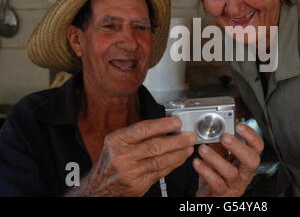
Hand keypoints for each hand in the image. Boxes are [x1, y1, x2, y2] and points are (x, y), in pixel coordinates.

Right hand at [66, 117, 195, 196]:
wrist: (98, 188)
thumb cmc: (111, 161)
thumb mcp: (117, 143)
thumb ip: (137, 134)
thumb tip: (164, 125)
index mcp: (117, 141)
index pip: (142, 129)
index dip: (162, 125)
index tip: (176, 122)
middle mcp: (122, 156)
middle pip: (155, 146)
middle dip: (176, 140)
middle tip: (189, 136)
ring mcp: (130, 172)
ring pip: (160, 161)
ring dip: (178, 153)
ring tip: (189, 147)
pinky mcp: (138, 185)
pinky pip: (160, 173)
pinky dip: (173, 164)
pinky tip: (180, 158)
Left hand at [194, 123, 263, 196]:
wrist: (208, 195)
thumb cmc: (216, 175)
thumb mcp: (220, 156)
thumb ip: (220, 144)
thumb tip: (216, 129)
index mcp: (246, 161)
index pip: (257, 147)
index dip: (251, 136)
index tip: (240, 126)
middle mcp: (244, 173)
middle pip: (251, 160)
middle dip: (238, 146)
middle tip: (225, 137)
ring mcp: (235, 184)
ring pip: (231, 172)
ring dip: (215, 158)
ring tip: (203, 149)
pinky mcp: (222, 193)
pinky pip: (216, 182)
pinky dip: (205, 171)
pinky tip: (197, 162)